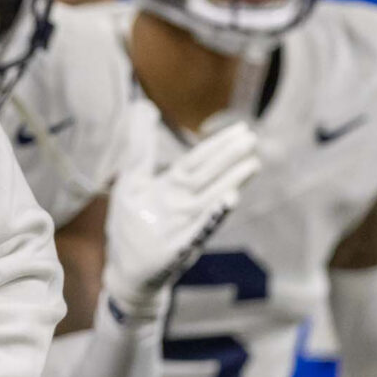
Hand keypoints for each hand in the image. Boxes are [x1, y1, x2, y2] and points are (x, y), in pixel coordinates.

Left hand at [104, 106, 258, 313]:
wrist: (126, 269)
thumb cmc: (133, 225)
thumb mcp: (131, 182)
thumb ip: (141, 148)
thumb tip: (143, 107)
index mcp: (173, 187)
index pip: (197, 160)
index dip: (217, 145)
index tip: (241, 129)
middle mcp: (182, 204)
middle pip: (207, 176)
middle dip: (228, 158)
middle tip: (251, 139)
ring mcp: (182, 226)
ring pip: (209, 200)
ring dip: (230, 183)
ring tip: (250, 166)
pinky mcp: (177, 248)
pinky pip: (198, 231)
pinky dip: (212, 218)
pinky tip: (227, 203)